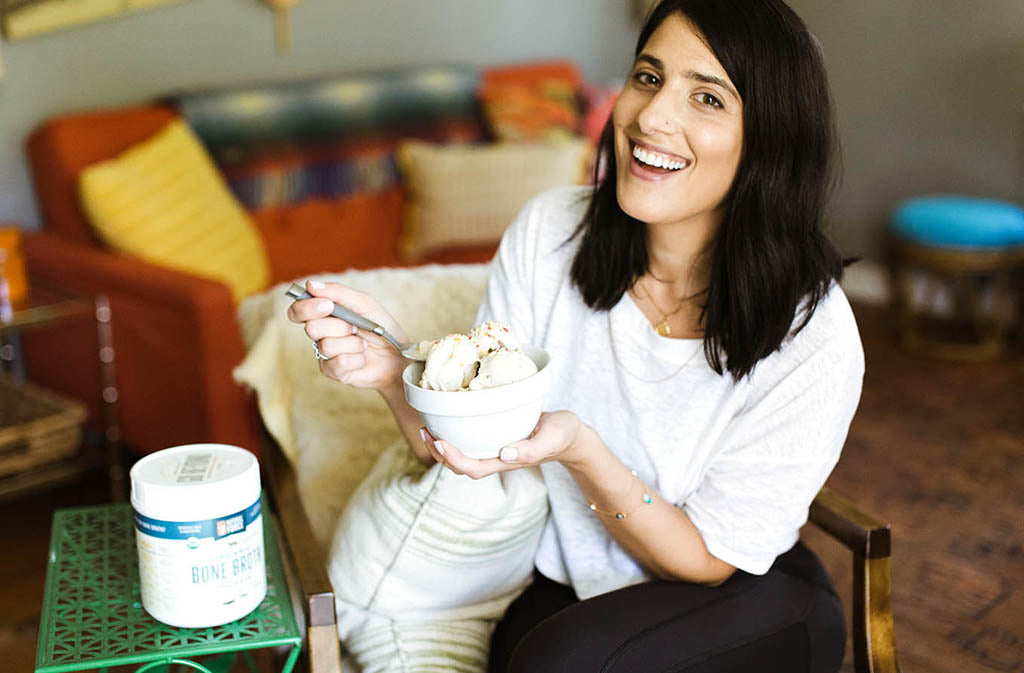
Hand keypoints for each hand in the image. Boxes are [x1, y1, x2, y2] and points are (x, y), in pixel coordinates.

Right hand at [287, 280, 408, 392]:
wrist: (397, 355)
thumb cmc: (381, 328)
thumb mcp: (364, 304)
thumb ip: (338, 292)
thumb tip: (310, 284)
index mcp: (323, 314)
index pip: (298, 310)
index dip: (306, 307)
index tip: (327, 306)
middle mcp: (320, 333)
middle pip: (311, 328)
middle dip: (339, 326)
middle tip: (355, 328)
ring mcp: (324, 353)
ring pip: (326, 346)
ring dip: (352, 343)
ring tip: (363, 344)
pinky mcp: (332, 371)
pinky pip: (337, 362)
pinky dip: (356, 358)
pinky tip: (362, 357)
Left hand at [420, 411, 583, 478]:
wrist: (570, 433)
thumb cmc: (562, 434)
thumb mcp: (552, 438)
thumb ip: (532, 449)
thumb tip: (505, 453)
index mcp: (507, 460)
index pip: (473, 467)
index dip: (453, 459)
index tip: (439, 442)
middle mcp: (497, 457)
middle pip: (461, 465)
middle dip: (439, 453)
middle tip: (425, 432)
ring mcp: (495, 448)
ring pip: (462, 455)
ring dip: (442, 445)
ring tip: (427, 428)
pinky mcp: (495, 436)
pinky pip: (470, 441)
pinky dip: (454, 434)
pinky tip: (447, 418)